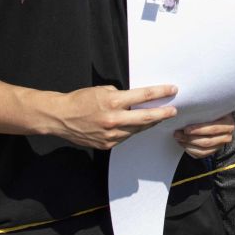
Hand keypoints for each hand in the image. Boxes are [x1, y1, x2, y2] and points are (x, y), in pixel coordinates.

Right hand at [51, 84, 177, 149]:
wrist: (60, 117)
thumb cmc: (81, 100)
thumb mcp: (102, 91)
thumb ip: (121, 96)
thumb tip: (137, 100)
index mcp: (112, 102)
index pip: (143, 96)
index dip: (160, 92)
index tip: (172, 90)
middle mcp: (113, 120)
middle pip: (146, 118)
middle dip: (162, 113)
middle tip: (174, 110)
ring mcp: (111, 135)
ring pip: (137, 129)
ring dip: (149, 123)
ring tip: (157, 117)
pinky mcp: (107, 144)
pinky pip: (126, 137)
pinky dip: (132, 130)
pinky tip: (136, 125)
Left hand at [174, 113, 234, 158]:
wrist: (218, 120)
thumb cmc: (212, 111)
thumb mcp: (212, 108)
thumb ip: (204, 109)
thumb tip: (188, 109)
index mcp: (228, 123)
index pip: (213, 129)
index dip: (199, 130)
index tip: (186, 129)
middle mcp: (227, 136)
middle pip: (207, 141)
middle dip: (190, 138)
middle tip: (177, 134)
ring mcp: (220, 145)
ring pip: (203, 150)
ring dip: (188, 144)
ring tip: (178, 138)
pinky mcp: (213, 152)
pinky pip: (201, 154)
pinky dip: (190, 150)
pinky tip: (183, 143)